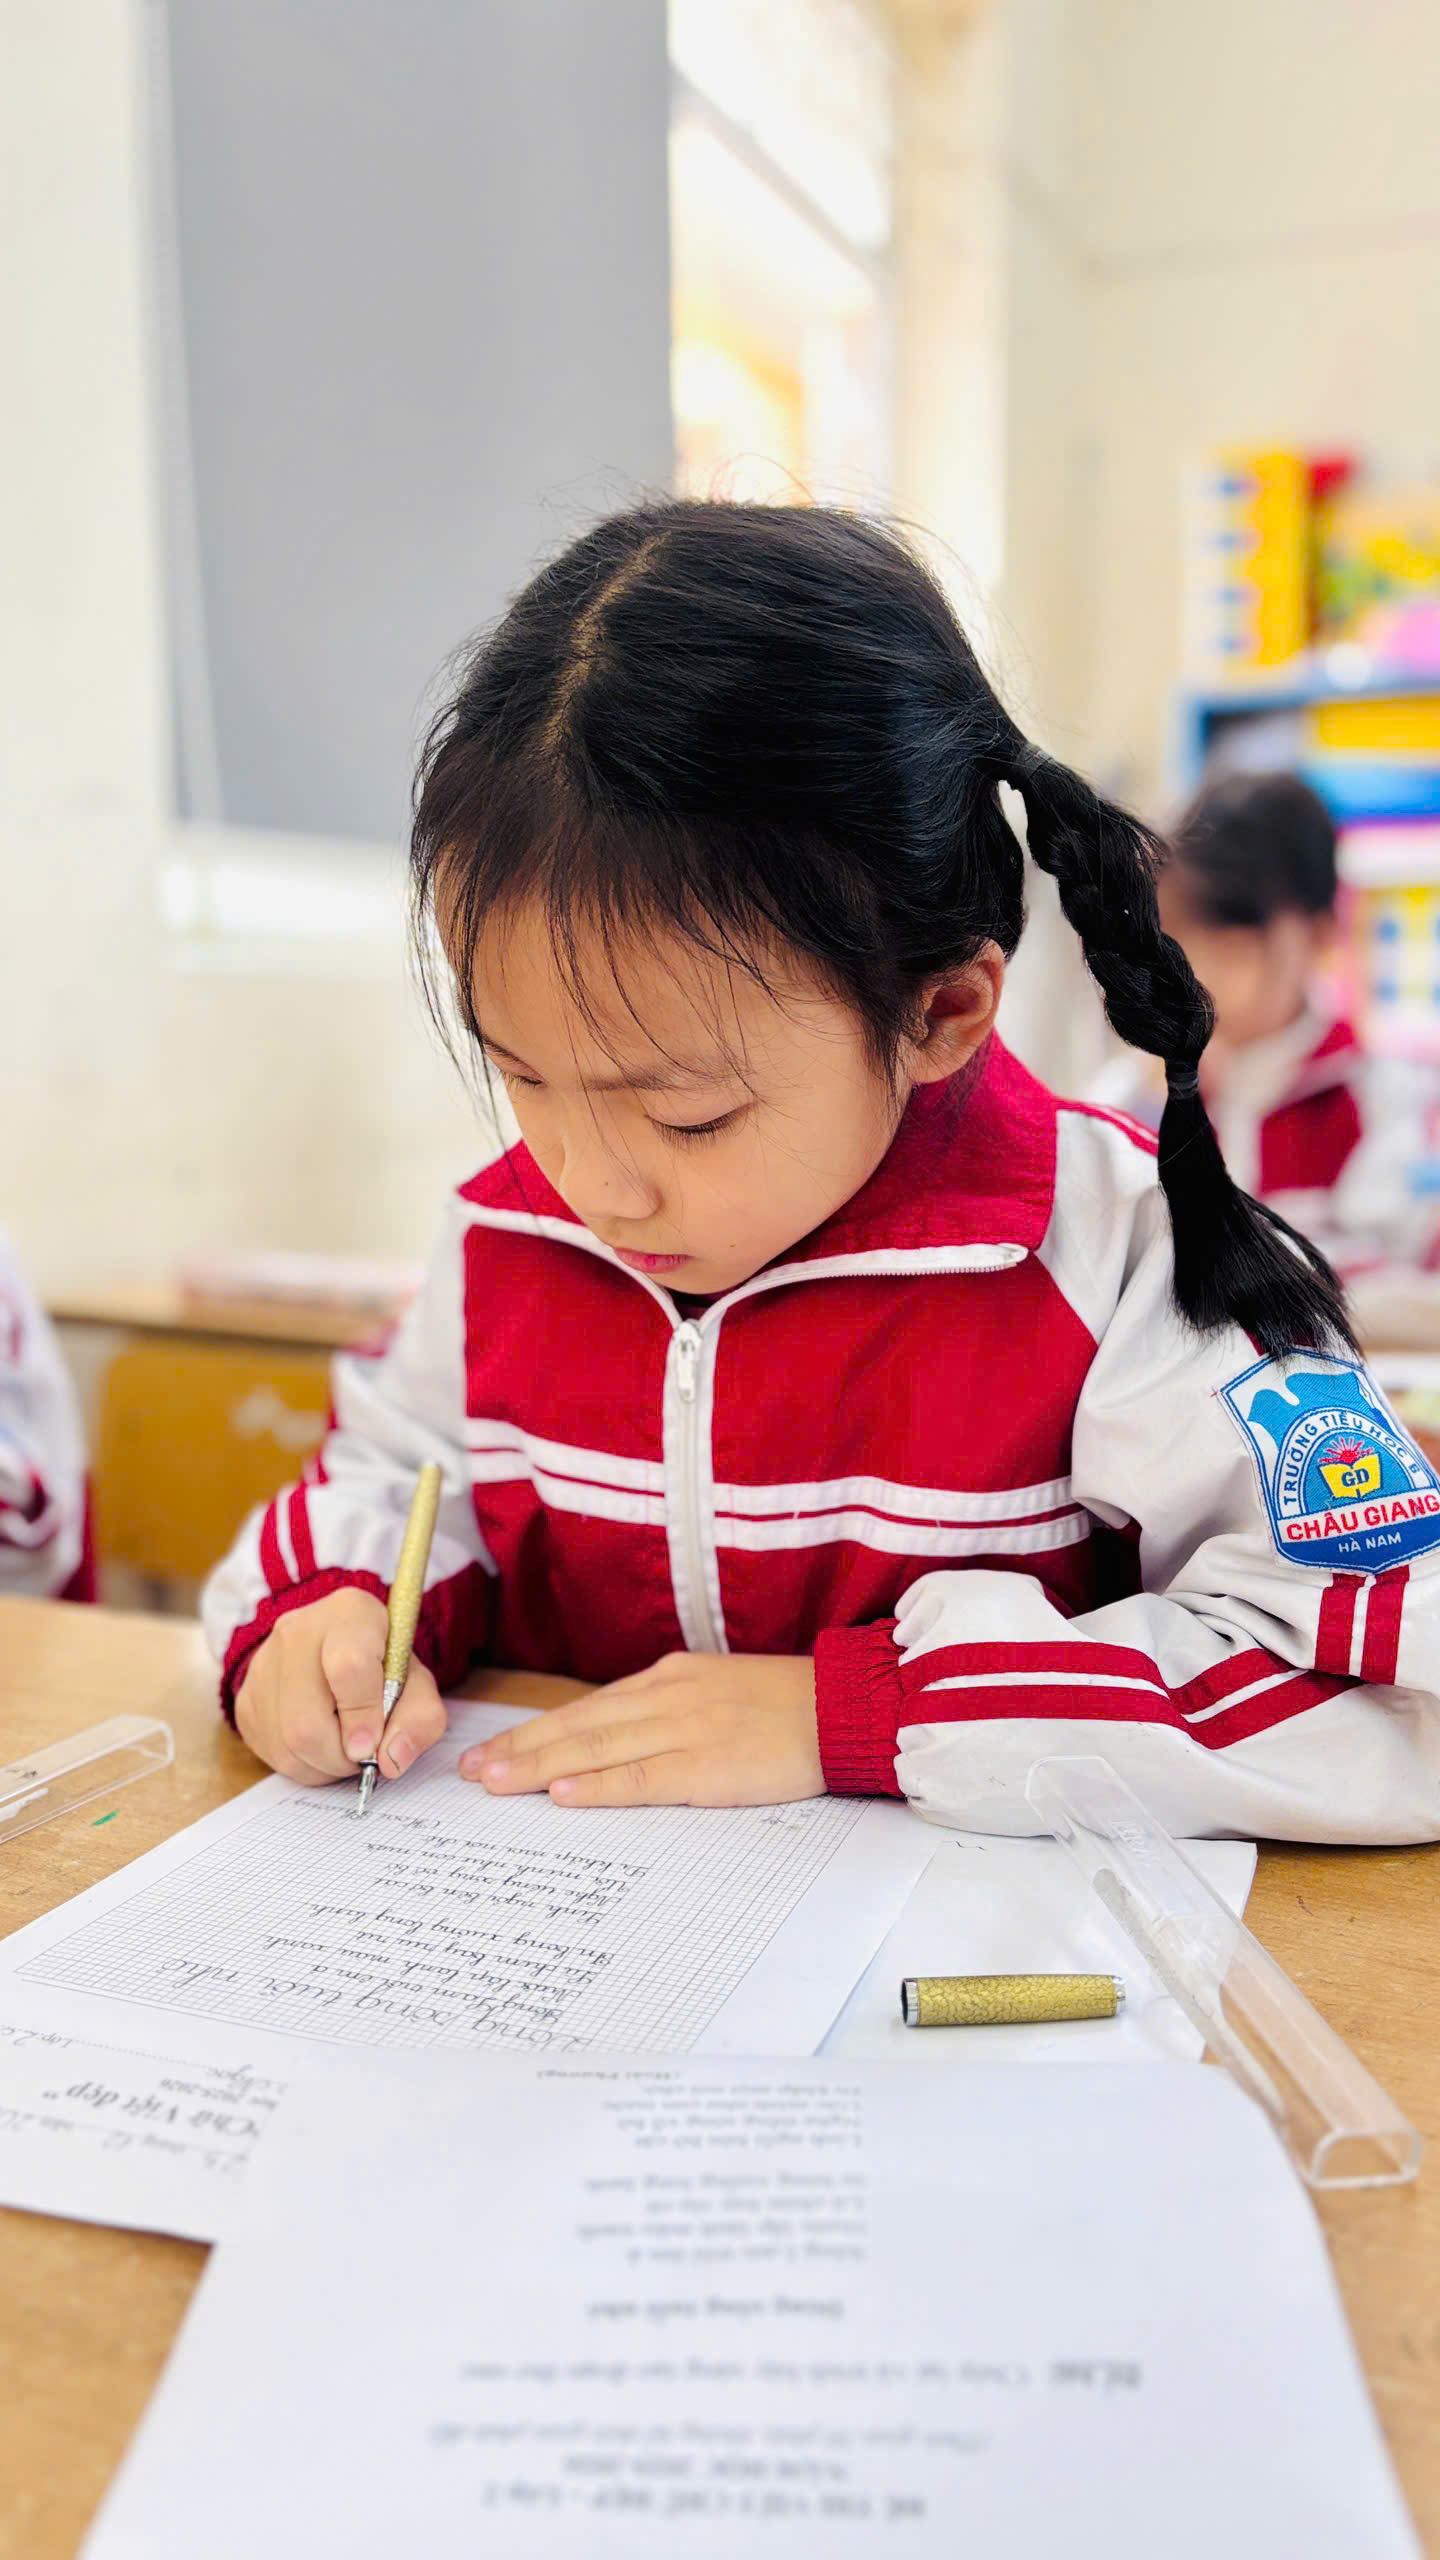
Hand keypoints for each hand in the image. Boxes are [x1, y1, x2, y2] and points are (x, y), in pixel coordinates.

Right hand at [233, 1588, 445, 1787]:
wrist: (337, 1649)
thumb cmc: (382, 1667)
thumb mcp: (417, 1684)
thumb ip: (420, 1719)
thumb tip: (392, 1760)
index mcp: (350, 1614)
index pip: (349, 1668)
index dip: (363, 1717)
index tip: (372, 1747)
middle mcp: (297, 1631)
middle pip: (307, 1721)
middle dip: (341, 1756)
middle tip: (363, 1755)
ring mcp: (263, 1664)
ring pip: (286, 1743)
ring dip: (324, 1765)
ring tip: (345, 1748)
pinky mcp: (246, 1697)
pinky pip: (271, 1752)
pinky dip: (304, 1765)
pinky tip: (322, 1746)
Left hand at [459, 1651, 822, 1808]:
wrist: (842, 1707)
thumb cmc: (785, 1705)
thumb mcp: (716, 1688)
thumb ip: (667, 1708)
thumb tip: (616, 1737)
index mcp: (668, 1678)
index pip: (586, 1709)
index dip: (534, 1732)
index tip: (491, 1751)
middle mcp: (667, 1697)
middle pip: (578, 1726)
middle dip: (519, 1749)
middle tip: (470, 1772)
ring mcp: (685, 1729)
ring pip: (596, 1749)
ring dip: (539, 1767)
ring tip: (494, 1782)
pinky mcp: (708, 1764)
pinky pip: (642, 1777)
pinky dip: (598, 1786)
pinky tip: (561, 1794)